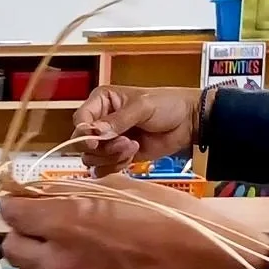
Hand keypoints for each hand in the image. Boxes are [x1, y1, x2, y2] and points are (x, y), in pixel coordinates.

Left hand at [0, 181, 261, 268]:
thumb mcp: (121, 188)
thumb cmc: (169, 218)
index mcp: (66, 223)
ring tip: (67, 247)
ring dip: (39, 257)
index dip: (17, 202)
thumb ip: (73, 192)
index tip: (27, 200)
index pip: (11, 212)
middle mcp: (60, 260)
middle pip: (11, 247)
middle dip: (22, 232)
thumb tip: (43, 194)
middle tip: (43, 224)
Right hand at [72, 85, 200, 175]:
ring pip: (93, 158)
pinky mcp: (118, 155)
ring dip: (112, 156)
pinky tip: (132, 156)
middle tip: (124, 142)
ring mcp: (109, 140)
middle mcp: (101, 121)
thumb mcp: (142, 106)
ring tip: (133, 146)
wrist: (188, 123)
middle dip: (103, 147)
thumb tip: (95, 132)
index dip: (83, 133)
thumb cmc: (168, 105)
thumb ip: (118, 120)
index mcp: (102, 101)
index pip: (80, 119)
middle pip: (83, 143)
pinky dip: (116, 166)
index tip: (94, 142)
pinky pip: (104, 167)